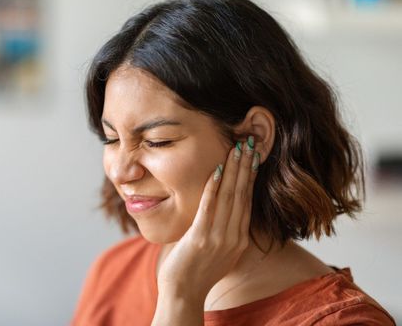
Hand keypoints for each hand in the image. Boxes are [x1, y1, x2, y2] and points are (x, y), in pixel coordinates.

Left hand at [156, 138, 259, 303]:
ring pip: (229, 197)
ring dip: (233, 170)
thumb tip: (225, 210)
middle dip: (246, 167)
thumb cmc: (196, 271)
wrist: (183, 293)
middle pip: (242, 194)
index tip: (253, 156)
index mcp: (239, 239)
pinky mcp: (200, 238)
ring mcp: (218, 238)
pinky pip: (209, 207)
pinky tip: (217, 170)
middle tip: (250, 143)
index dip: (250, 176)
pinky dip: (214, 187)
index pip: (248, 201)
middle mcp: (233, 237)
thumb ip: (225, 231)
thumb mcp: (219, 251)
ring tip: (237, 149)